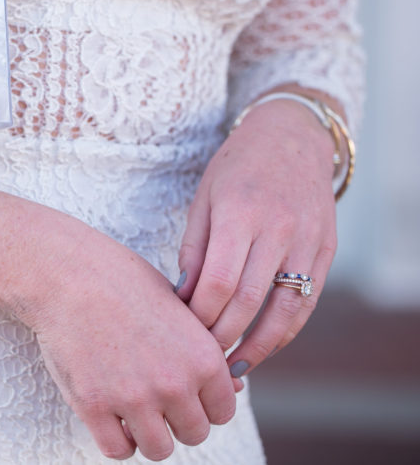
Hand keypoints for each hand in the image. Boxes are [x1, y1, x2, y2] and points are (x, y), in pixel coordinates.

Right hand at [19, 226, 237, 460]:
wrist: (66, 271)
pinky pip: (116, 450)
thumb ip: (204, 348)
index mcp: (203, 357)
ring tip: (133, 412)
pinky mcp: (94, 405)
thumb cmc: (120, 279)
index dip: (202, 402)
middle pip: (195, 433)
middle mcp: (175, 383)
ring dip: (149, 435)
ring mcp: (133, 398)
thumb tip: (234, 388)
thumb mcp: (176, 304)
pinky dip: (116, 440)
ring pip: (159, 449)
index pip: (223, 411)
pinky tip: (109, 418)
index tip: (183, 390)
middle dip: (177, 420)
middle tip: (155, 398)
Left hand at [175, 94, 337, 377]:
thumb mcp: (204, 198)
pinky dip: (284, 331)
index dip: (198, 315)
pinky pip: (306, 303)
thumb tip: (183, 297)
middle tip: (199, 358)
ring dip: (257, 346)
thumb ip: (195, 247)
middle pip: (247, 301)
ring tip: (233, 367)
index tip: (179, 332)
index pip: (217, 282)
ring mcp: (307, 241)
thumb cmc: (236, 168)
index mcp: (239, 213)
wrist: (292, 137)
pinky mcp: (326, 250)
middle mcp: (277, 229)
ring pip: (283, 310)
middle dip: (220, 337)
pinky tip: (263, 346)